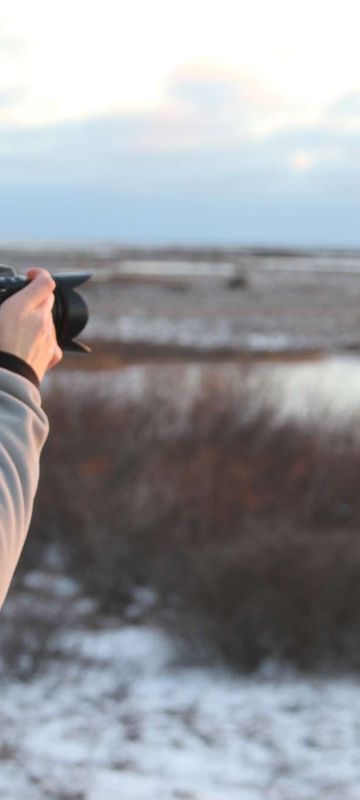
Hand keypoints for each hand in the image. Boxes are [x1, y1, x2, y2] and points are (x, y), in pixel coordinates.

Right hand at [0, 267, 62, 382]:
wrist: (5, 381)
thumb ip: (8, 303)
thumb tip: (19, 302)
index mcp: (22, 308)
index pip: (45, 281)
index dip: (38, 274)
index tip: (30, 275)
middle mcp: (41, 320)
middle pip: (47, 300)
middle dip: (36, 298)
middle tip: (19, 304)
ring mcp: (49, 338)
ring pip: (48, 320)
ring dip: (38, 319)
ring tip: (19, 330)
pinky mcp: (52, 354)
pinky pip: (52, 340)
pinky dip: (44, 339)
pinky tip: (31, 344)